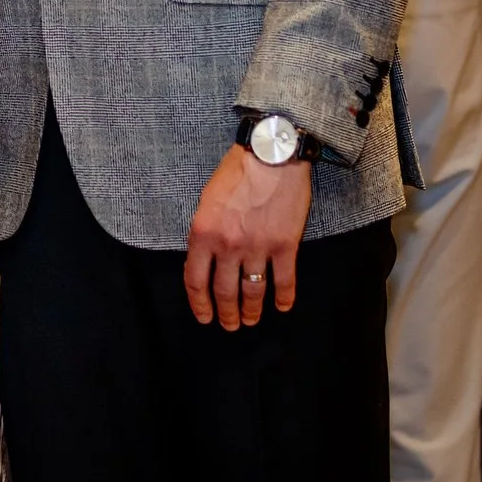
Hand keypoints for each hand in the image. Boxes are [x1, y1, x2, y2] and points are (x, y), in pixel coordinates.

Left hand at [183, 144, 310, 329]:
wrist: (271, 156)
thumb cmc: (237, 172)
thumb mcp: (207, 200)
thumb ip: (205, 232)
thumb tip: (206, 259)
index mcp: (203, 233)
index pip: (195, 279)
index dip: (199, 303)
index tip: (204, 316)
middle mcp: (228, 245)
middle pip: (225, 291)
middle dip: (226, 313)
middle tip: (229, 325)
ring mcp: (258, 248)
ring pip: (253, 292)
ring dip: (252, 311)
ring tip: (251, 320)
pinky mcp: (285, 246)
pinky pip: (284, 281)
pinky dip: (284, 298)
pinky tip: (282, 307)